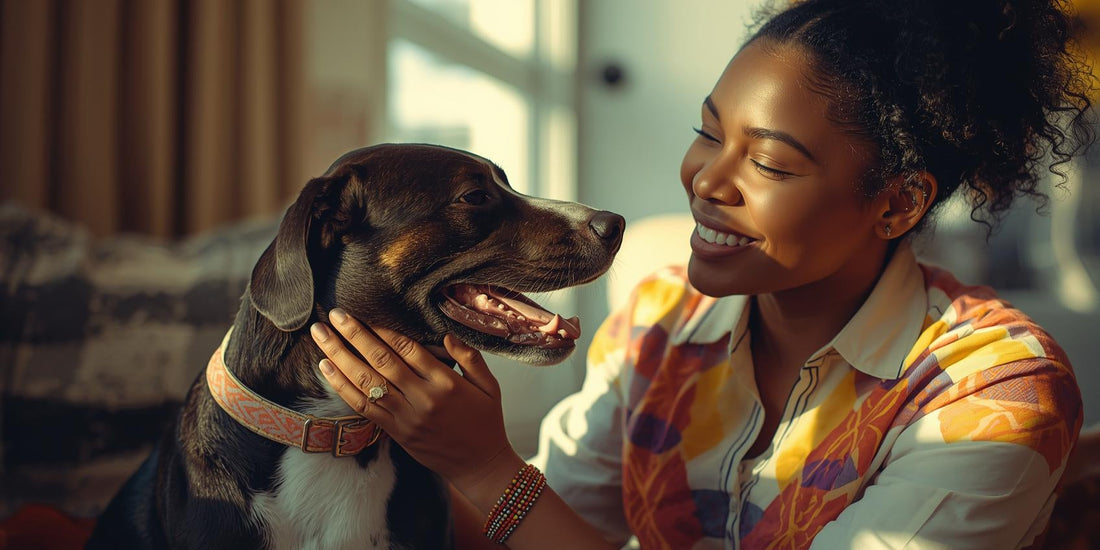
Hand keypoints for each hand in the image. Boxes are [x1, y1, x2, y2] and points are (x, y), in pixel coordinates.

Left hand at [310, 308, 519, 492]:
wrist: (479, 466)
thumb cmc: (486, 422)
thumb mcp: (490, 386)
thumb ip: (470, 356)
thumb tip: (446, 333)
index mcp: (447, 383)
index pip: (408, 349)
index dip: (383, 330)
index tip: (364, 313)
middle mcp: (423, 398)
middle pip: (382, 361)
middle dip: (354, 335)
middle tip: (334, 315)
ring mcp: (406, 417)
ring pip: (366, 382)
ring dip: (340, 357)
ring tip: (321, 337)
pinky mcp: (395, 432)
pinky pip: (363, 407)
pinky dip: (342, 386)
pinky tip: (326, 369)